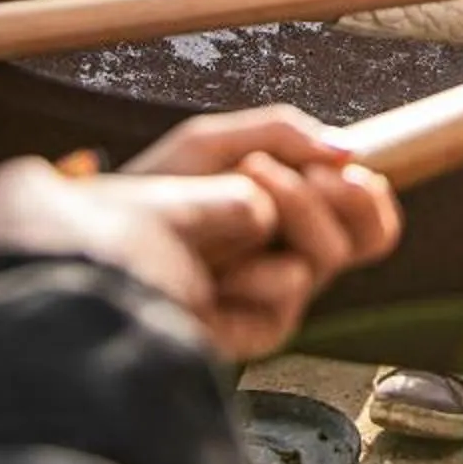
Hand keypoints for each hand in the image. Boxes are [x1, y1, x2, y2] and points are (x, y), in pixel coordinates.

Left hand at [0, 107, 400, 361]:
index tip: (355, 171)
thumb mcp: (211, 144)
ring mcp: (274, 295)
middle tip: (303, 175)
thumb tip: (351, 150)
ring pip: (326, 258)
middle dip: (336, 198)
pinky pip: (287, 295)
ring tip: (247, 189)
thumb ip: (282, 133)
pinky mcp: (254, 331)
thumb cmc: (149, 194)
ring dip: (295, 210)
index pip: (365, 217)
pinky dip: (259, 268)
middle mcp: (291, 256)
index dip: (372, 196)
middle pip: (364, 237)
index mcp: (291, 216)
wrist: (91, 246)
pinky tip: (219, 267)